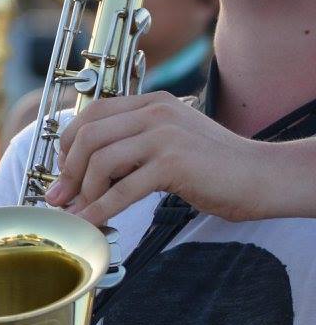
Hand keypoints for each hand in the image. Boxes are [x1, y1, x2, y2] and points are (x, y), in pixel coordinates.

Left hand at [44, 92, 261, 224]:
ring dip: (84, 191)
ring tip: (79, 211)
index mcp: (152, 103)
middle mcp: (155, 112)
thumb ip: (134, 147)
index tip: (63, 169)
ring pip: (100, 160)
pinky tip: (92, 221)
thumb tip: (87, 171)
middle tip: (60, 195)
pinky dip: (100, 208)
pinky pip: (122, 188)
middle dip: (68, 169)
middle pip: (88, 135)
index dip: (69, 142)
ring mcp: (163, 136)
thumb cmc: (216, 167)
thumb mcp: (170, 143)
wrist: (263, 177)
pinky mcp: (172, 164)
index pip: (93, 113)